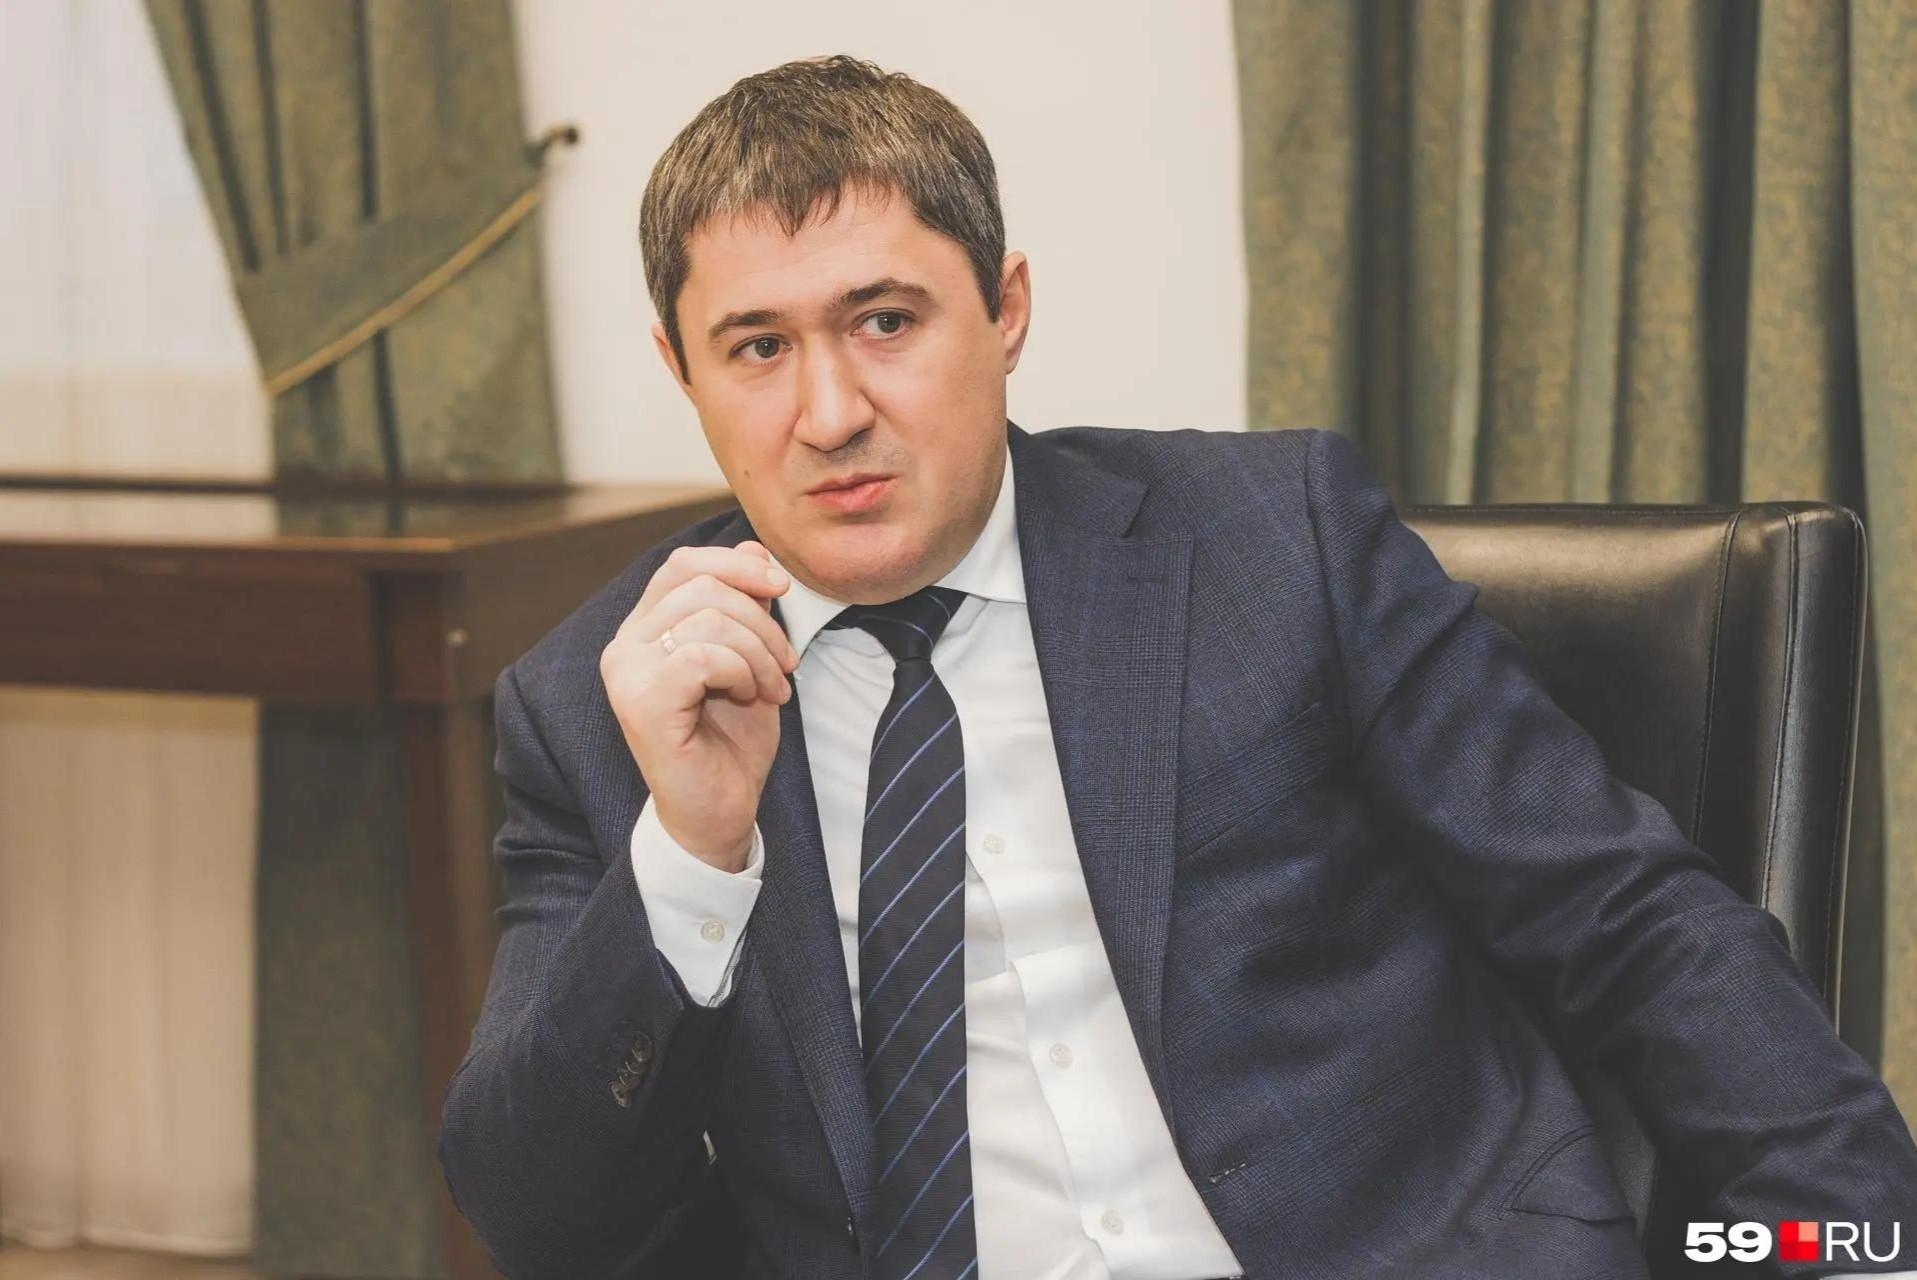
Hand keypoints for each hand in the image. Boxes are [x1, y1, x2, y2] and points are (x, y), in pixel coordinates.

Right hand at [599, 540, 797, 870]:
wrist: (719, 812)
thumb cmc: (731, 742)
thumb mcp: (749, 658)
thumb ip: (744, 605)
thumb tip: (751, 548)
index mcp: (644, 630)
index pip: (683, 565)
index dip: (738, 565)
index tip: (782, 590)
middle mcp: (624, 646)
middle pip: (702, 584)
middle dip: (762, 619)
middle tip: (787, 664)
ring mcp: (626, 673)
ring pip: (710, 617)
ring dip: (761, 652)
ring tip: (773, 687)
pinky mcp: (641, 701)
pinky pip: (705, 655)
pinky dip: (744, 671)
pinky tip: (750, 697)